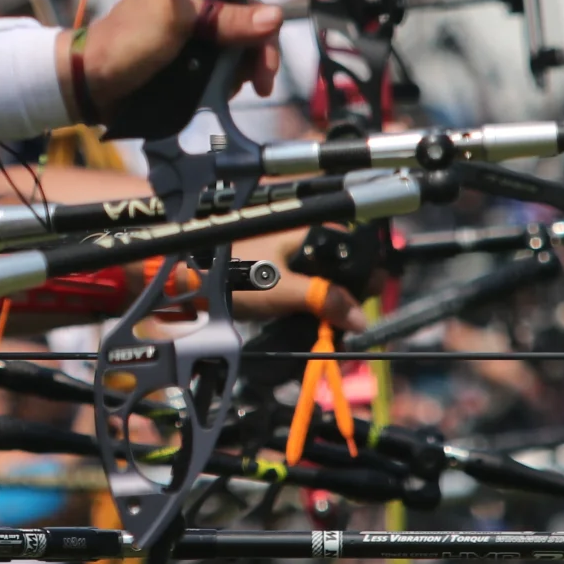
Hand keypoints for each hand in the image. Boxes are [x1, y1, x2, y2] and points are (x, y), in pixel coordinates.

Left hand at [62, 0, 281, 114]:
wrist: (89, 84)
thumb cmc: (124, 42)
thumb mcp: (176, 21)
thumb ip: (223, 17)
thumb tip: (273, 17)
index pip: (245, 1)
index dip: (262, 29)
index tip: (265, 61)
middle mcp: (196, 10)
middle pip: (245, 31)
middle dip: (253, 57)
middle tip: (259, 84)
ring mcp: (191, 40)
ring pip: (234, 56)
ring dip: (237, 75)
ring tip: (228, 90)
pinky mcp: (186, 65)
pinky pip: (217, 74)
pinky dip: (221, 86)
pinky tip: (216, 95)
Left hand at [229, 229, 365, 325]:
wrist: (193, 284)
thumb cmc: (238, 276)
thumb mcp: (286, 290)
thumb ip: (326, 300)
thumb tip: (362, 318)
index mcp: (309, 232)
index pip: (353, 249)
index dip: (366, 275)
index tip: (371, 301)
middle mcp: (303, 240)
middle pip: (341, 269)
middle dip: (350, 297)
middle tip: (353, 325)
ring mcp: (290, 259)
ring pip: (325, 282)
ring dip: (333, 307)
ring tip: (338, 332)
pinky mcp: (279, 277)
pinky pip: (307, 291)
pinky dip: (315, 308)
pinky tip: (319, 328)